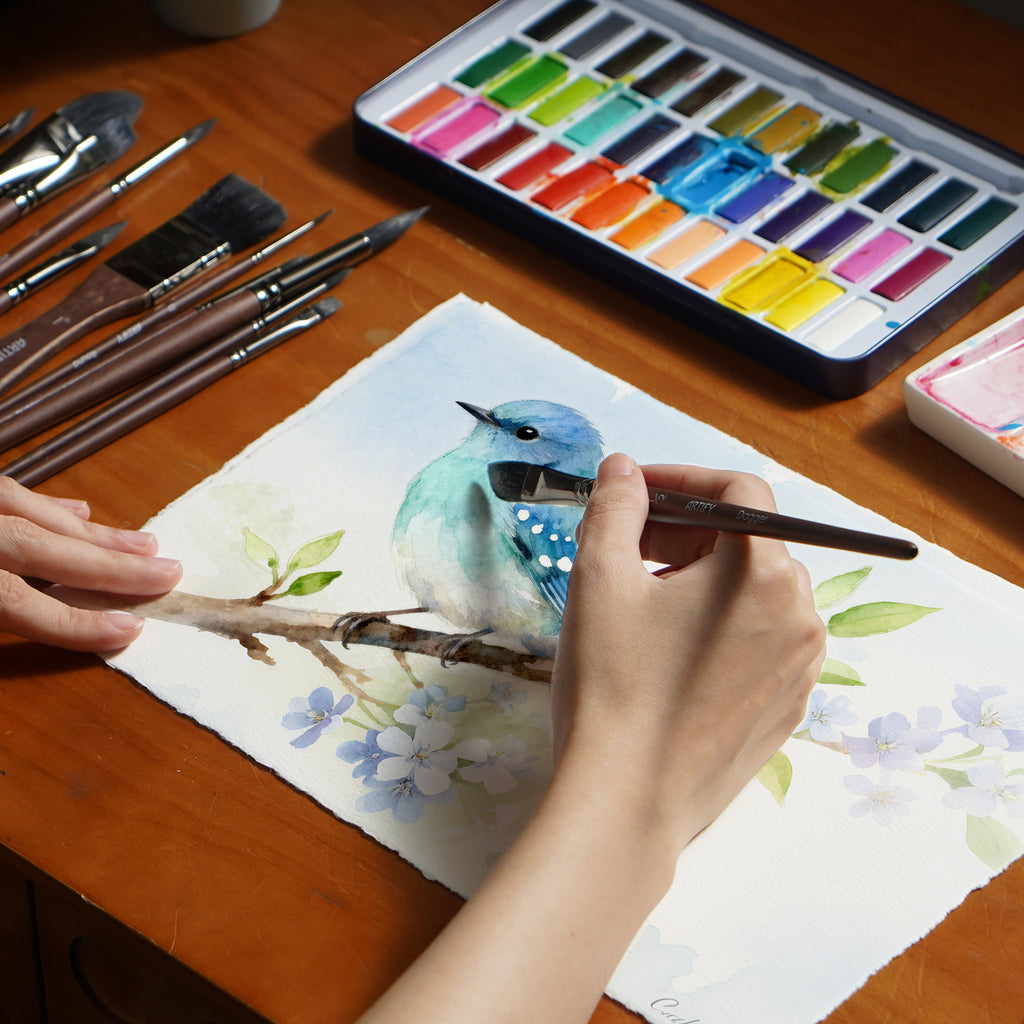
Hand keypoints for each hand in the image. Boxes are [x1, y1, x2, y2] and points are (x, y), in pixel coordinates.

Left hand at [0, 476, 180, 651]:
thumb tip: (40, 620)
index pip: (12, 598)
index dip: (74, 620)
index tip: (130, 628)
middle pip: (36, 545)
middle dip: (109, 563)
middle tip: (167, 573)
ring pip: (25, 507)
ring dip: (91, 530)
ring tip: (143, 544)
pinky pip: (5, 491)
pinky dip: (48, 503)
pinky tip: (78, 511)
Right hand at [356, 455, 824, 1023]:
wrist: (626, 805)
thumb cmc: (612, 685)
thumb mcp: (600, 579)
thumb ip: (615, 507)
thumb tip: (622, 469)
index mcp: (764, 571)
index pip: (739, 490)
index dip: (682, 476)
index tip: (633, 491)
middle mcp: (801, 614)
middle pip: (751, 540)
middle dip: (686, 527)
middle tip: (626, 543)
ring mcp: (801, 667)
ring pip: (757, 592)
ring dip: (705, 577)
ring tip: (645, 600)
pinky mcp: (788, 709)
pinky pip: (762, 641)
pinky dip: (722, 626)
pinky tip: (671, 652)